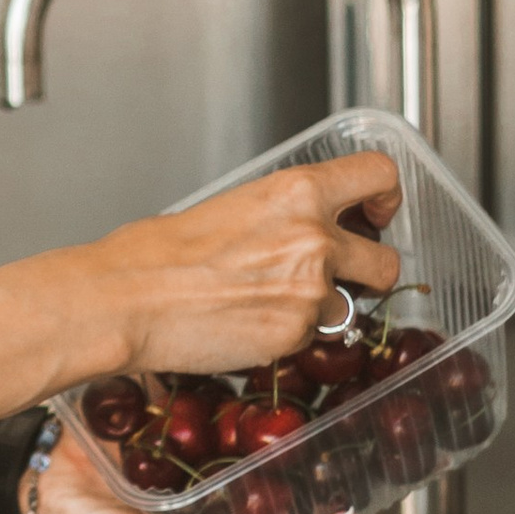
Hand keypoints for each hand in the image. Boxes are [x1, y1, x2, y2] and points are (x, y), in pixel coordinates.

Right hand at [83, 156, 401, 383]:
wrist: (127, 301)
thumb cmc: (155, 252)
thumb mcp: (229, 207)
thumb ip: (279, 215)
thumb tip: (295, 229)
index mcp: (297, 192)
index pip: (378, 176)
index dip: (387, 196)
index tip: (378, 211)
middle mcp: (315, 239)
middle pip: (386, 260)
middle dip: (369, 273)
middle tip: (341, 277)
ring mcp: (310, 292)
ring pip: (347, 306)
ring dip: (320, 309)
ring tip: (269, 304)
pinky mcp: (294, 336)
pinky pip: (308, 337)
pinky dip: (286, 335)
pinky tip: (246, 325)